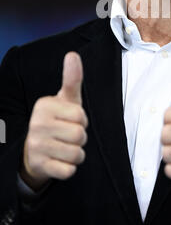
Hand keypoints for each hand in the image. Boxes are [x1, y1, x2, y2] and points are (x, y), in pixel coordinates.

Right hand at [20, 52, 87, 190]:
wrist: (35, 150)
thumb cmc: (58, 120)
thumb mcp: (65, 100)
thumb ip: (72, 78)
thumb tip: (73, 54)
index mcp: (44, 106)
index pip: (81, 116)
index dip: (81, 120)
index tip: (71, 120)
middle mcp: (37, 125)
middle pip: (80, 135)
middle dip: (80, 138)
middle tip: (68, 135)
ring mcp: (36, 146)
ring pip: (77, 154)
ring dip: (77, 153)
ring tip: (65, 147)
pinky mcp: (40, 166)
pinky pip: (69, 170)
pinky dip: (70, 168)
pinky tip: (60, 160)